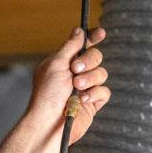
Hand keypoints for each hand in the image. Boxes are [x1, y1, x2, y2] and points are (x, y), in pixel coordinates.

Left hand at [26, 27, 109, 144]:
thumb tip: (79, 30)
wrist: (49, 122)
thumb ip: (70, 46)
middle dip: (88, 61)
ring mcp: (85, 87)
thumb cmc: (47, 94)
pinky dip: (94, 93)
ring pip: (102, 73)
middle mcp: (75, 73)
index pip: (82, 45)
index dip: (92, 37)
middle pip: (95, 56)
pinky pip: (104, 91)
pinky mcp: (93, 102)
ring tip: (76, 87)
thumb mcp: (56, 63)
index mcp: (64, 62)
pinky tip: (83, 99)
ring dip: (89, 78)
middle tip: (75, 69)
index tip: (101, 33)